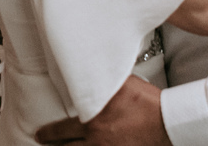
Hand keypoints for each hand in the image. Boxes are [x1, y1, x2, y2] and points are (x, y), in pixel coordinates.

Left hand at [35, 76, 169, 145]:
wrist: (167, 122)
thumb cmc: (146, 102)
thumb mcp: (119, 83)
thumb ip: (101, 81)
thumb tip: (90, 68)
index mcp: (92, 121)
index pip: (61, 131)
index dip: (48, 134)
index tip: (40, 134)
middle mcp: (97, 141)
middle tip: (44, 144)